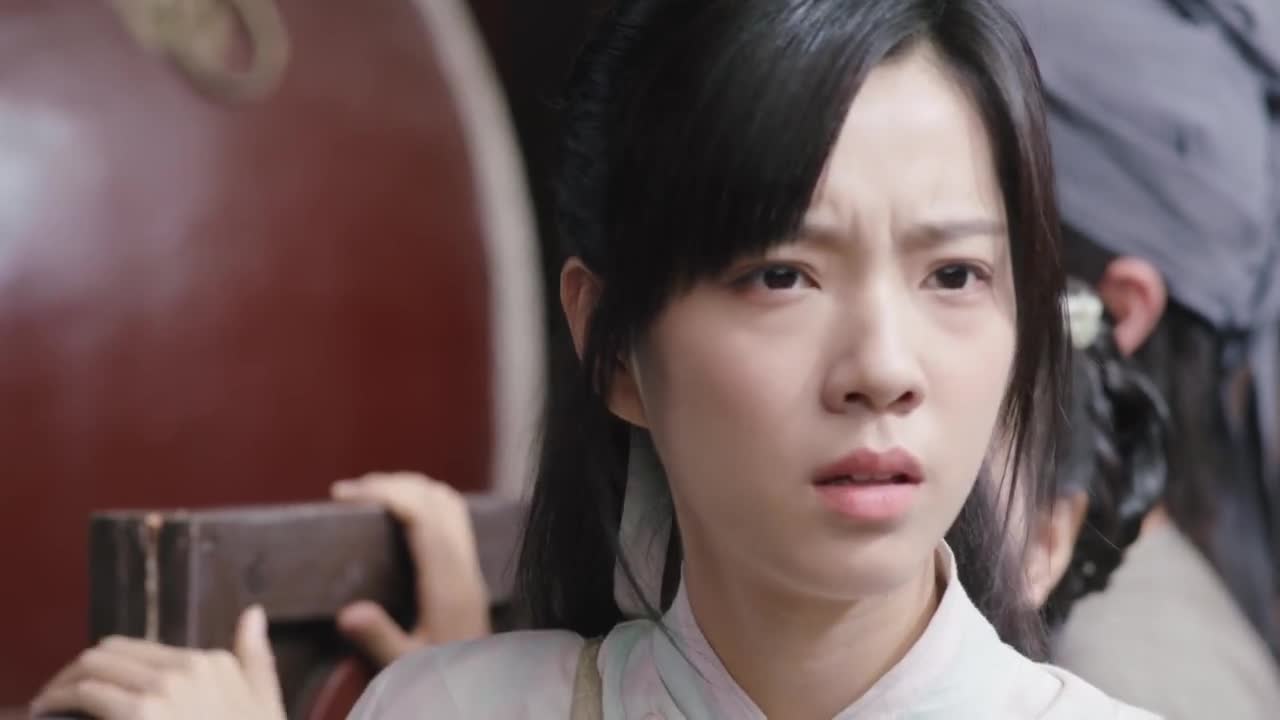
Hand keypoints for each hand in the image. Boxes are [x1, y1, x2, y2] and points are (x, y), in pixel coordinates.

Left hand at [30, 606, 283, 719]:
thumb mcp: (265, 702)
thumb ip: (256, 657)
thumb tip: (253, 612)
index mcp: (212, 663)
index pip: (139, 649)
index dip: (109, 666)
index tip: (91, 685)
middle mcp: (185, 668)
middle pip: (110, 653)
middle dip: (79, 670)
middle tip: (60, 694)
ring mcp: (162, 690)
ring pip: (93, 667)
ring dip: (64, 685)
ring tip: (49, 704)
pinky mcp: (139, 714)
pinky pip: (86, 694)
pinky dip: (60, 701)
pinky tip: (50, 712)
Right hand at [332, 472, 491, 665]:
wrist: (483, 695)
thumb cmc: (443, 681)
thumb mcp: (406, 669)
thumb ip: (380, 639)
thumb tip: (348, 612)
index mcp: (448, 584)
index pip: (423, 514)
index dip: (385, 492)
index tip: (342, 494)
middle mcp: (463, 567)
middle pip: (436, 498)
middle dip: (392, 484)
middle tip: (347, 493)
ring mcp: (470, 567)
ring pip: (448, 503)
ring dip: (410, 489)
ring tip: (368, 496)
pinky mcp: (468, 573)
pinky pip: (452, 519)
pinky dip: (423, 503)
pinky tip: (397, 517)